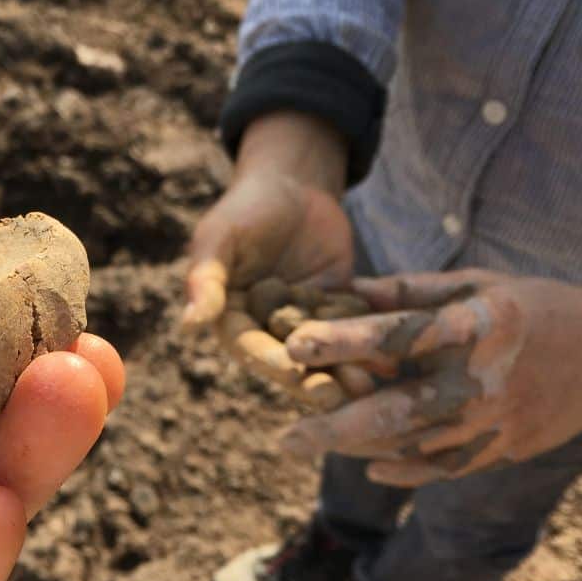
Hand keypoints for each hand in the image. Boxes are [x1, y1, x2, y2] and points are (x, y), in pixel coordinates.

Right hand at [182, 113, 353, 394]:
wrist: (292, 183)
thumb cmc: (245, 207)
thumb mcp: (220, 237)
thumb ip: (206, 280)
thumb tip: (189, 324)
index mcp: (233, 319)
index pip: (250, 347)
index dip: (271, 361)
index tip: (293, 374)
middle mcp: (267, 329)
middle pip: (291, 360)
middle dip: (313, 379)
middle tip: (337, 396)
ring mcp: (305, 321)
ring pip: (326, 351)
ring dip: (345, 370)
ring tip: (369, 386)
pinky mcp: (338, 308)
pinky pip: (354, 328)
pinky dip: (370, 343)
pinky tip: (391, 359)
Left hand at [276, 269, 581, 485]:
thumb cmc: (537, 306)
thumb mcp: (479, 282)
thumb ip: (409, 290)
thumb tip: (343, 289)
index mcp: (474, 326)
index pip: (395, 336)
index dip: (341, 341)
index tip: (292, 345)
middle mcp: (481, 381)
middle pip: (393, 413)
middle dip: (331, 428)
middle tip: (283, 437)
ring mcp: (493, 423)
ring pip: (410, 448)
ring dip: (356, 449)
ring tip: (312, 441)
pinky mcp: (502, 449)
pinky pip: (441, 469)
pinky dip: (402, 470)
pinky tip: (368, 466)